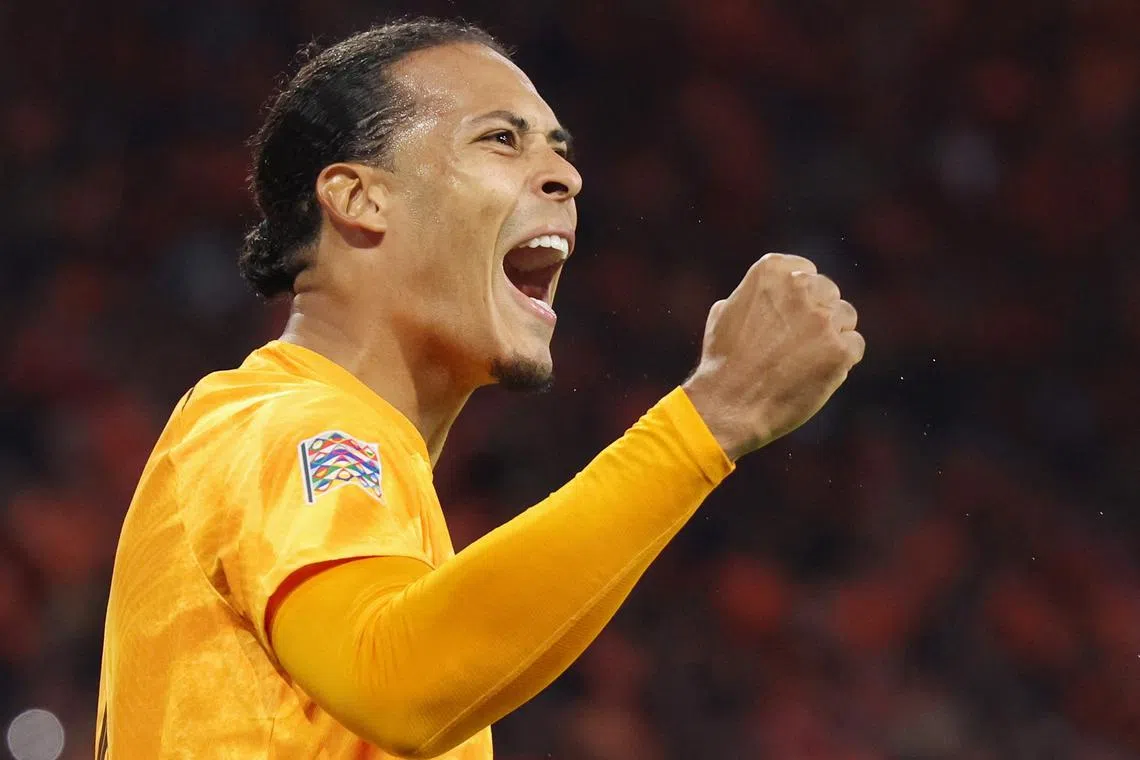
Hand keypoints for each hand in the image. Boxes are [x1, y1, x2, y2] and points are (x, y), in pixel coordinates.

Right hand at [682, 253, 863, 459]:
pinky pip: (854, 345)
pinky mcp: (840, 349)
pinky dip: (840, 361)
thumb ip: (753, 295)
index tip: (786, 318)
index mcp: (772, 270)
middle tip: (795, 344)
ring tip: (803, 360)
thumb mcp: (725, 313)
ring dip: (831, 336)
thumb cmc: (723, 363)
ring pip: (846, 317)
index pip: (807, 271)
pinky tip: (814, 374)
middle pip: (829, 292)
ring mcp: (822, 318)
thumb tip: (768, 294)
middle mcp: (800, 286)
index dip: (800, 298)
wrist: (729, 405)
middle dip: (817, 315)